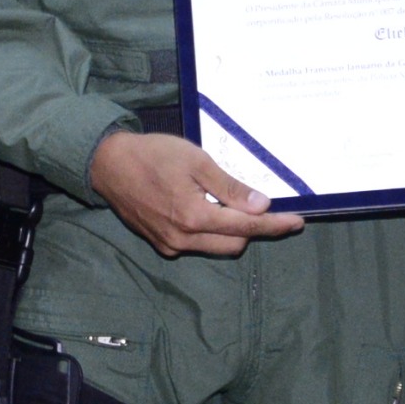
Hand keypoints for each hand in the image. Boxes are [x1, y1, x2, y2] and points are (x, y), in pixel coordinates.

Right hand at [90, 129, 304, 258]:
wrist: (108, 164)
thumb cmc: (152, 155)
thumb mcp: (196, 161)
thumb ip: (229, 187)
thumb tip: (261, 206)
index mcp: (194, 217)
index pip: (246, 228)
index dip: (274, 226)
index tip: (296, 222)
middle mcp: (183, 239)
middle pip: (234, 244)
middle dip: (251, 228)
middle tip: (259, 205)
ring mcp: (170, 245)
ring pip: (215, 247)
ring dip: (229, 231)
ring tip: (228, 204)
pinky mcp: (160, 244)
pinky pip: (195, 245)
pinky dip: (208, 232)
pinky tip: (203, 209)